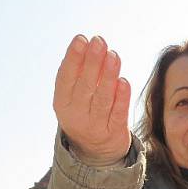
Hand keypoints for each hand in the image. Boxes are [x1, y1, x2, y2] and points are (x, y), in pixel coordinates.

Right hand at [53, 35, 131, 164]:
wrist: (96, 150)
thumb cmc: (85, 111)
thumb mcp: (74, 96)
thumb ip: (79, 73)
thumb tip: (88, 42)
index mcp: (63, 103)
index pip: (66, 78)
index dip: (73, 58)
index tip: (81, 38)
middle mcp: (77, 116)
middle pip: (85, 86)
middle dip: (92, 62)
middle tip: (99, 41)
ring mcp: (96, 126)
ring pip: (103, 99)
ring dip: (108, 76)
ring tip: (113, 55)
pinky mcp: (114, 133)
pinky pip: (118, 114)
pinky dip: (121, 98)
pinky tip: (124, 81)